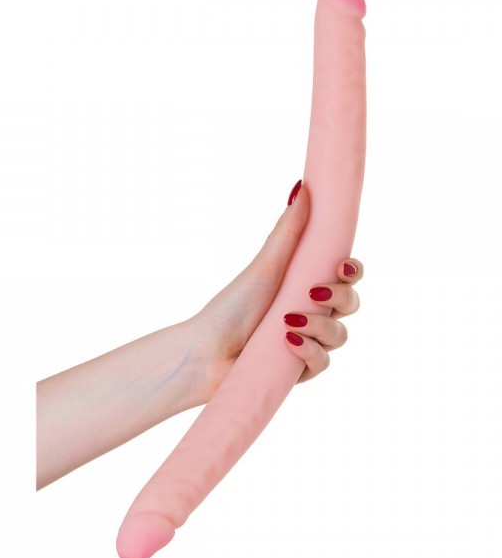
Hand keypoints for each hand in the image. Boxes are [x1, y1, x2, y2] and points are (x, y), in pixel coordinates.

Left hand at [187, 181, 362, 401]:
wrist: (206, 350)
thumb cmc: (231, 307)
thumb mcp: (264, 267)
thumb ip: (286, 232)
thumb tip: (302, 189)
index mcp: (304, 285)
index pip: (343, 276)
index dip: (352, 271)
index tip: (342, 265)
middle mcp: (310, 312)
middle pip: (350, 304)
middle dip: (341, 297)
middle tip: (315, 292)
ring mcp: (308, 341)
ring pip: (340, 335)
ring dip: (321, 326)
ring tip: (289, 322)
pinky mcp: (300, 369)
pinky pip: (324, 362)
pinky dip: (310, 352)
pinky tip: (289, 342)